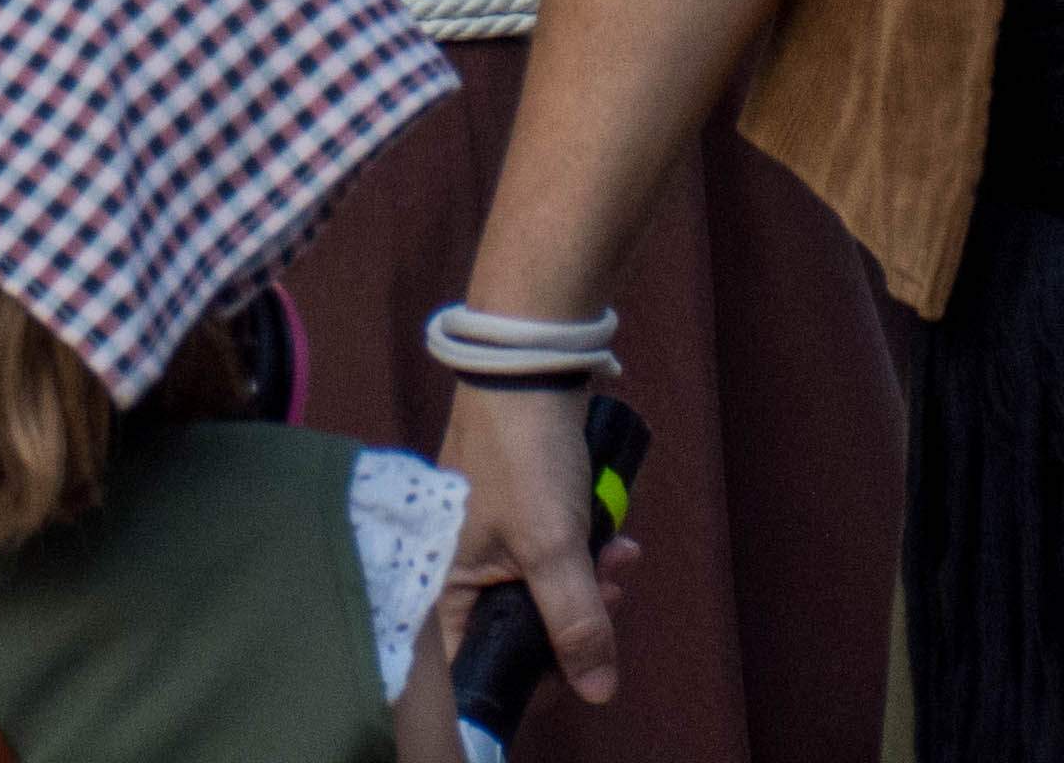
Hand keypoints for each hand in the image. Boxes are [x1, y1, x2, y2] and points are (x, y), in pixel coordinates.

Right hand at [435, 386, 625, 709]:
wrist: (530, 371)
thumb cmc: (524, 459)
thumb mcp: (553, 547)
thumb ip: (575, 623)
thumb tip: (599, 693)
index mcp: (442, 589)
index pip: (474, 668)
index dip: (527, 681)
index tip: (578, 672)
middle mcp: (457, 574)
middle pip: (518, 633)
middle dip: (576, 622)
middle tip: (613, 597)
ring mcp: (488, 546)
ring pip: (543, 596)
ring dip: (590, 587)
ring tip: (621, 561)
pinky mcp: (517, 522)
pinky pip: (552, 562)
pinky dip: (585, 558)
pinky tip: (616, 544)